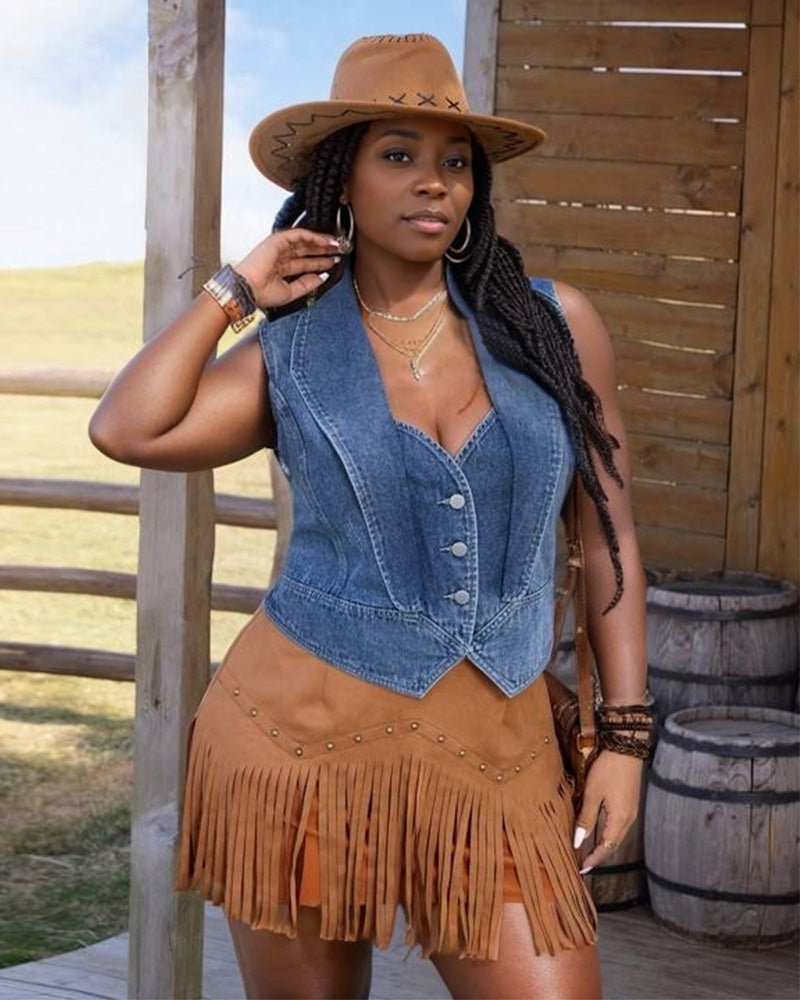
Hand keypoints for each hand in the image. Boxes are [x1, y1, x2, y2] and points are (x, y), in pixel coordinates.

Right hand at [234, 228, 340, 309]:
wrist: (248, 290)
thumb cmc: (262, 294)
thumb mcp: (291, 292)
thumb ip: (306, 285)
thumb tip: (322, 278)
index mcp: (282, 269)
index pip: (305, 263)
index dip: (320, 262)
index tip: (334, 262)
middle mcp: (281, 257)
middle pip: (306, 251)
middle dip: (323, 251)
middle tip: (339, 251)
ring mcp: (279, 247)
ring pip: (304, 242)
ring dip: (320, 242)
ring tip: (336, 244)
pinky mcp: (278, 240)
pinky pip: (299, 234)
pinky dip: (313, 236)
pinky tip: (326, 240)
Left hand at [573, 750, 643, 871]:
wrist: (626, 749)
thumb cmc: (609, 769)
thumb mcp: (593, 793)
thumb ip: (586, 818)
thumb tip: (578, 840)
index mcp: (620, 820)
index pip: (606, 848)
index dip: (594, 859)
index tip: (582, 868)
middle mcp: (629, 819)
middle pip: (614, 845)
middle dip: (599, 855)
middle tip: (584, 862)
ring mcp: (631, 812)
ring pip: (617, 836)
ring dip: (604, 845)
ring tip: (589, 851)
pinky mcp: (630, 804)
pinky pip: (619, 826)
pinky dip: (609, 834)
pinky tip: (599, 831)